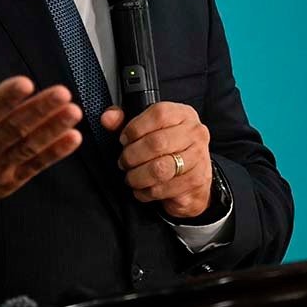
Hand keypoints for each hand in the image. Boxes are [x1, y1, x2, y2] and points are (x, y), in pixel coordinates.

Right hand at [0, 41, 82, 215]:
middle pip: (11, 130)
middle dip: (38, 111)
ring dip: (52, 130)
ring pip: (26, 147)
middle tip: (62, 93)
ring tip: (73, 112)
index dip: (4, 99)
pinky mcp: (8, 183)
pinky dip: (54, 153)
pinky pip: (34, 166)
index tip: (25, 82)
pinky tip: (73, 137)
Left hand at [101, 102, 212, 218]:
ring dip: (138, 176)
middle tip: (124, 162)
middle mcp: (195, 133)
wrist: (194, 178)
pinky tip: (143, 189)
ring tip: (131, 177)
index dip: (135, 128)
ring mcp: (198, 157)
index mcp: (182, 114)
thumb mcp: (147, 130)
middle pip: (157, 143)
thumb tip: (108, 118)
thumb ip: (124, 122)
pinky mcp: (196, 180)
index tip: (124, 139)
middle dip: (132, 156)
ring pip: (160, 169)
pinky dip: (147, 191)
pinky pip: (164, 188)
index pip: (158, 114)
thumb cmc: (168, 149)